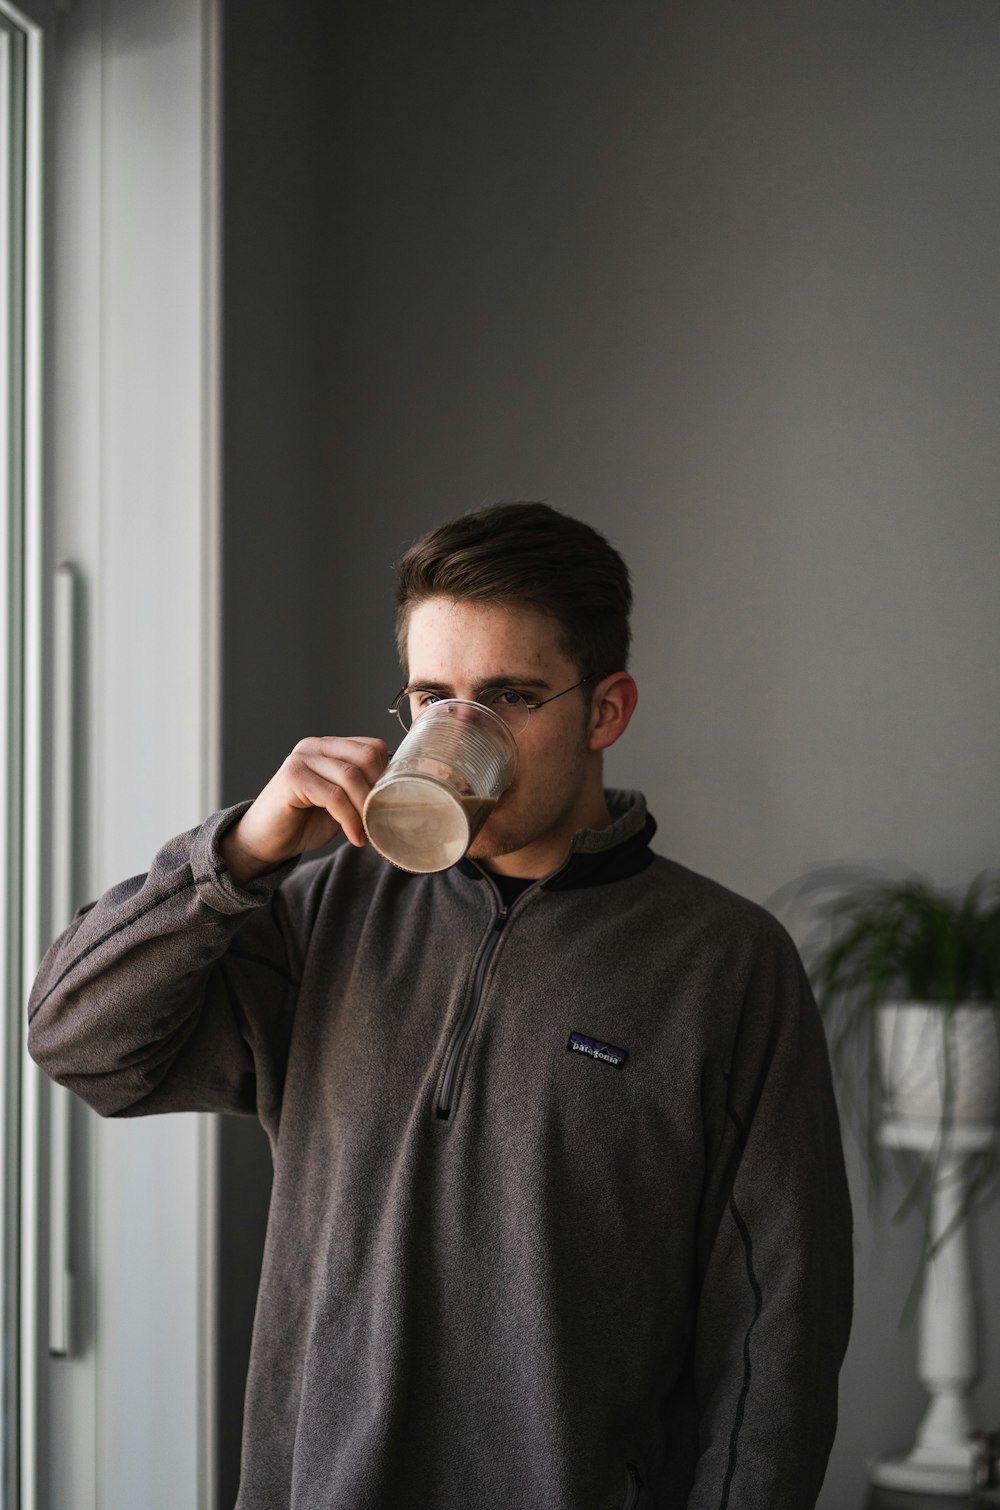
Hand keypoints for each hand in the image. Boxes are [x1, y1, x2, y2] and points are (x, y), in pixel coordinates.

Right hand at [220, 736, 388, 885]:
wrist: (263, 842)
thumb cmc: (303, 823)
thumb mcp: (342, 805)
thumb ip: (362, 792)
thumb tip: (399, 795)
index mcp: (330, 747)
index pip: (373, 748)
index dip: (388, 777)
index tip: (392, 807)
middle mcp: (315, 746)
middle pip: (367, 756)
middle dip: (380, 792)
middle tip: (382, 820)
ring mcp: (302, 758)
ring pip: (351, 776)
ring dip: (366, 809)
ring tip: (369, 833)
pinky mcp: (292, 777)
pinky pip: (333, 795)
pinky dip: (349, 819)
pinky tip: (355, 838)